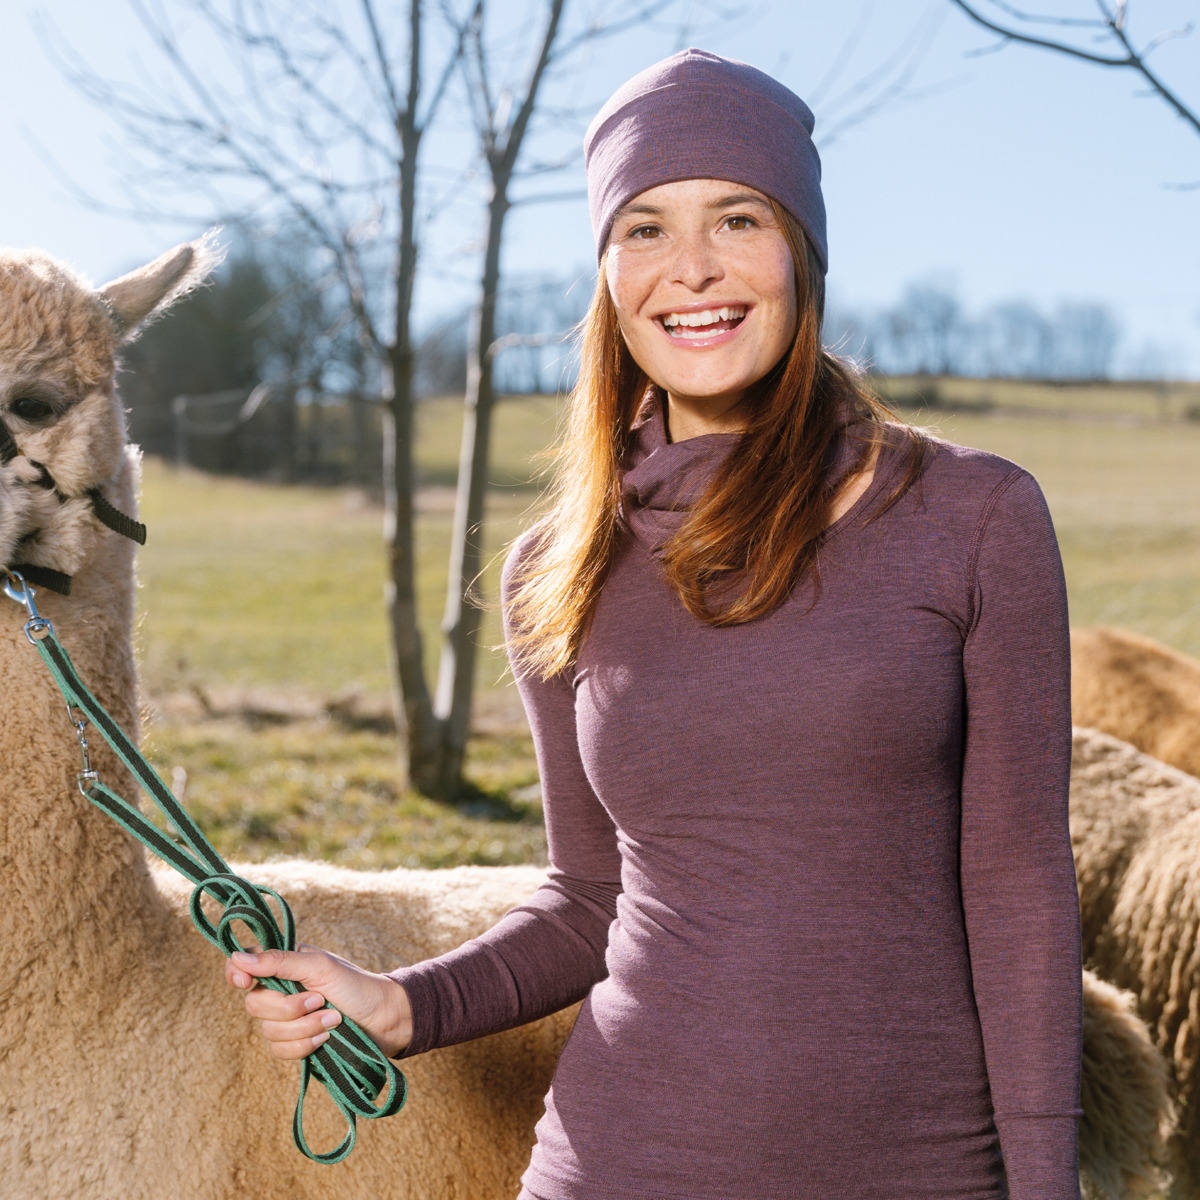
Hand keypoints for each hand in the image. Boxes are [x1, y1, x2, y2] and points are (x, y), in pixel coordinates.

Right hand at [225, 944, 412, 1059]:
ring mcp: (287, 1019)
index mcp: (284, 963)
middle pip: (254, 1004)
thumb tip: (237, 957)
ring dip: (304, 1028)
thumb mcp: (319, 967)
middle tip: (320, 1000)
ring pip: (268, 1031)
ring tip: (333, 1020)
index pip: (242, 964)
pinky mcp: (295, 1044)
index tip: (246, 982)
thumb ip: (279, 961)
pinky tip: (327, 1037)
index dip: (236, 973)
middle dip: (289, 1008)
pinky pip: (280, 1051)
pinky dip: (305, 1045)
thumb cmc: (356, 985)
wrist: (384, 1020)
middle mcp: (280, 989)